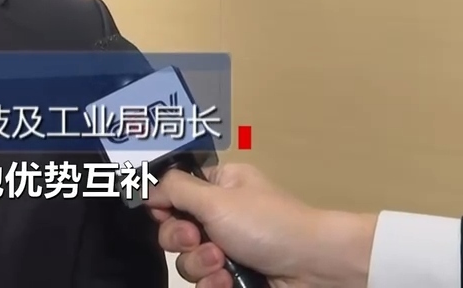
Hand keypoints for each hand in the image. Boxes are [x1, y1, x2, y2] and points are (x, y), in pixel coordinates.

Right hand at [144, 163, 376, 287]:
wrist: (314, 267)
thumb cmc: (267, 225)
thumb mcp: (217, 199)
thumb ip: (176, 189)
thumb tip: (148, 185)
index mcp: (220, 186)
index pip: (175, 192)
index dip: (164, 206)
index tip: (165, 214)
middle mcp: (222, 215)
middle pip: (175, 230)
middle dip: (182, 240)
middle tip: (197, 240)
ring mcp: (229, 247)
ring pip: (188, 260)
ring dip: (200, 265)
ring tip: (223, 266)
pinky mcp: (236, 276)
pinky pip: (206, 282)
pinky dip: (213, 284)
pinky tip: (226, 283)